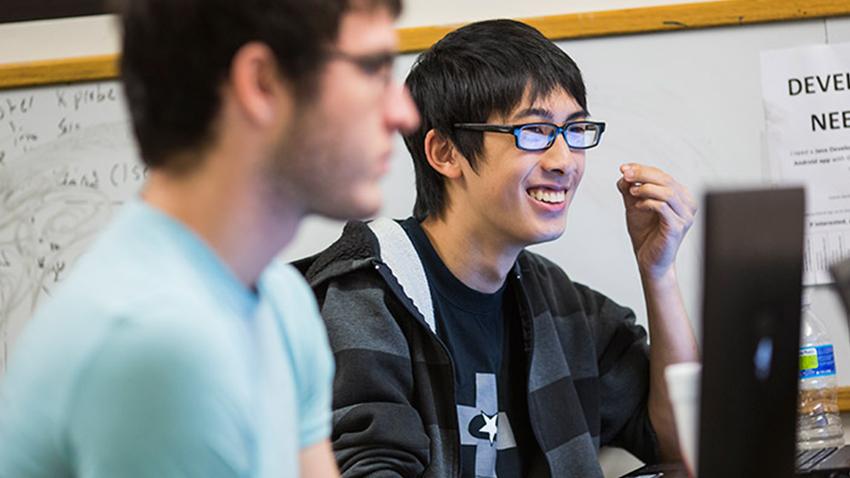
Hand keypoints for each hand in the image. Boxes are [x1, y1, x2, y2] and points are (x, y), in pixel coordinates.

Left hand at [617, 163, 696, 278]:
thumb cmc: (647, 234)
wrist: (650, 261)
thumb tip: (625, 174)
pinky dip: (648, 202)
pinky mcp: (677, 227)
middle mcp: (687, 204)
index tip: (624, 168)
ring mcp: (685, 216)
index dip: (642, 169)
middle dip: (642, 174)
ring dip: (646, 188)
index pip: (662, 175)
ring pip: (667, 191)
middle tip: (626, 174)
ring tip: (631, 192)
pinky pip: (663, 207)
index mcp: (680, 196)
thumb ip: (631, 190)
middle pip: (666, 179)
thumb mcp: (635, 206)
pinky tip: (637, 205)